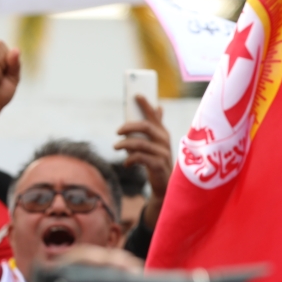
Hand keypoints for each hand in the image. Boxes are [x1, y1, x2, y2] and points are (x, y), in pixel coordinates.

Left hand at [114, 95, 171, 229]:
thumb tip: (158, 107)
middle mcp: (165, 141)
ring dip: (125, 144)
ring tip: (116, 147)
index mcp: (163, 133)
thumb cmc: (157, 161)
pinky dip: (130, 159)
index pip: (154, 115)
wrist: (164, 186)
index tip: (136, 95)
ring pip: (140, 143)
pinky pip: (141, 158)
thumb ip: (154, 127)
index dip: (146, 104)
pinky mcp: (159, 165)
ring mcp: (163, 153)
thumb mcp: (156, 144)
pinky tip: (126, 163)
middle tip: (117, 131)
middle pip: (146, 127)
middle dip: (129, 126)